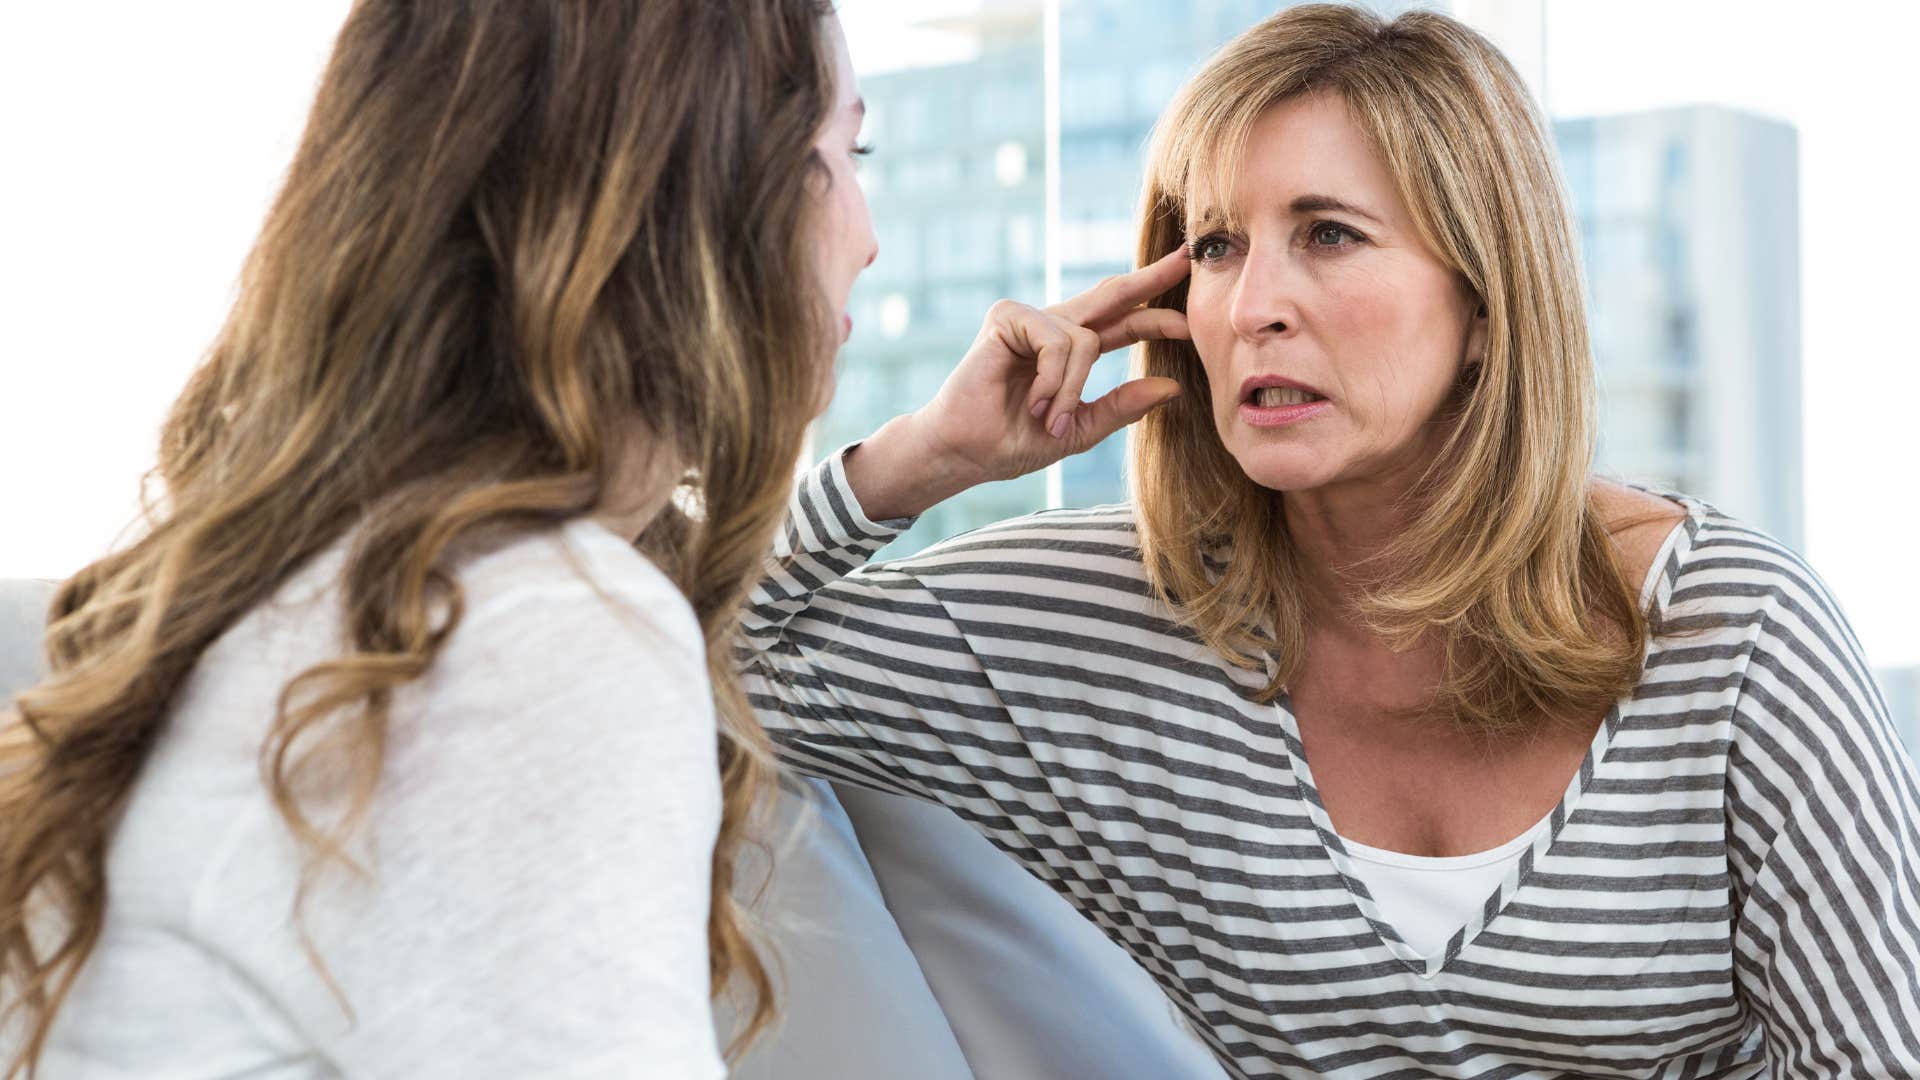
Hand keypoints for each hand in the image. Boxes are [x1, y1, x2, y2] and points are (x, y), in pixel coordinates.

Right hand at [848, 249, 1191, 520]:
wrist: (966, 452)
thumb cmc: (1012, 441)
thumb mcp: (1078, 429)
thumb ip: (1121, 406)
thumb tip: (1172, 386)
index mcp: (1070, 352)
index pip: (1122, 324)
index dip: (1155, 316)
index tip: (1189, 316)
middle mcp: (1052, 328)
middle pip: (1112, 295)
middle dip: (1150, 277)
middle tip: (1186, 257)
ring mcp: (1029, 318)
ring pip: (1085, 339)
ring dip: (1070, 389)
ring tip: (1048, 419)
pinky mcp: (1008, 317)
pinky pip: (1058, 341)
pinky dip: (1051, 379)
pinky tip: (1032, 400)